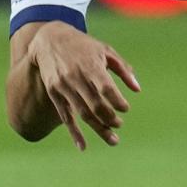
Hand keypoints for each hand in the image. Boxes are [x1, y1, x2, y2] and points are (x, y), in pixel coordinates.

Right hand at [28, 24, 141, 149]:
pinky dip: (75, 133)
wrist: (49, 40)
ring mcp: (63, 86)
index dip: (117, 102)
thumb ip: (123, 69)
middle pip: (95, 104)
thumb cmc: (83, 46)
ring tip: (113, 139)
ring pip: (83, 113)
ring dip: (98, 128)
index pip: (107, 88)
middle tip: (119, 124)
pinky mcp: (54, 93)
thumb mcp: (105, 50)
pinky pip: (66, 117)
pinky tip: (83, 146)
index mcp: (91, 65)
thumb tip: (137, 90)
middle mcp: (76, 77)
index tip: (125, 109)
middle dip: (110, 118)